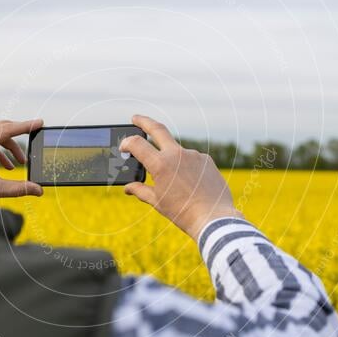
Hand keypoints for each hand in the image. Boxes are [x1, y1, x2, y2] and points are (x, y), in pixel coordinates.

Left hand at [0, 119, 43, 202]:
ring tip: (20, 163)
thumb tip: (39, 190)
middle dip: (19, 139)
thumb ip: (19, 188)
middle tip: (33, 145)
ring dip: (8, 147)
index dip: (26, 126)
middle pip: (2, 128)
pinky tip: (7, 166)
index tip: (40, 123)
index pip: (8, 129)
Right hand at [120, 115, 243, 239]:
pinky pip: (192, 159)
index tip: (123, 147)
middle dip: (144, 121)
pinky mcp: (206, 160)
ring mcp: (194, 155)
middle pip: (158, 129)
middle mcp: (177, 155)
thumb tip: (128, 187)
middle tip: (135, 118)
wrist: (213, 218)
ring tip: (175, 184)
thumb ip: (140, 190)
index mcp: (161, 164)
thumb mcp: (157, 202)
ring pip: (176, 151)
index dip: (126, 143)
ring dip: (170, 160)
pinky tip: (189, 184)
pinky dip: (186, 168)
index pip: (137, 144)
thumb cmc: (183, 212)